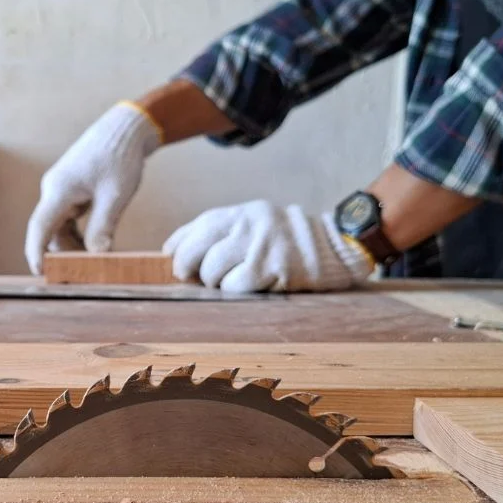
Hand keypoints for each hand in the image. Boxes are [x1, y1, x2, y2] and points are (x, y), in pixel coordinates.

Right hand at [24, 102, 161, 273]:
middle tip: (84, 274)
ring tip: (94, 261)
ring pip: (59, 227)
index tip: (38, 272)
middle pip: (49, 231)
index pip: (39, 227)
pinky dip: (78, 234)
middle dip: (63, 254)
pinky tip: (94, 245)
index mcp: (59, 189)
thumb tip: (97, 256)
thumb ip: (103, 227)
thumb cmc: (119, 157)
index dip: (36, 251)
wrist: (125, 129)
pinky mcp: (71, 190)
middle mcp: (54, 189)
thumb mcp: (115, 196)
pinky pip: (68, 219)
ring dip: (73, 245)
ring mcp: (62, 190)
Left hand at [163, 200, 373, 291]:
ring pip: (214, 269)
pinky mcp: (273, 269)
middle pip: (199, 247)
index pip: (200, 225)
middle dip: (188, 266)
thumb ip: (214, 230)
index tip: (174, 259)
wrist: (333, 247)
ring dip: (213, 282)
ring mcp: (262, 246)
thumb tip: (169, 249)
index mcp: (243, 212)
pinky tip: (244, 287)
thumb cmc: (285, 240)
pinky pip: (235, 285)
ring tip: (225, 281)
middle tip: (193, 277)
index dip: (180, 245)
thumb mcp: (252, 222)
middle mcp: (250, 225)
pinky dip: (233, 290)